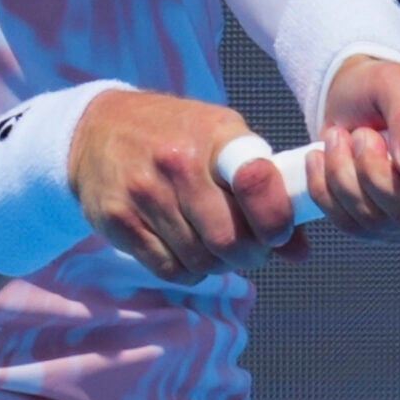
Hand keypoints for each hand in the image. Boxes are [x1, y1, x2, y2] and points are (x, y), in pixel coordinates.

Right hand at [69, 90, 303, 282]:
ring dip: (218, 265)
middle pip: (228, 239)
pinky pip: (169, 269)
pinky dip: (187, 271)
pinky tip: (186, 250)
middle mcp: (178, 162)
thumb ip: (266, 189)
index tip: (278, 234)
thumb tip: (299, 251)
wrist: (99, 129)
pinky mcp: (118, 220)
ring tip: (215, 245)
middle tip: (250, 250)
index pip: (257, 182)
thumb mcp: (223, 142)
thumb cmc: (176, 137)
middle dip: (249, 255)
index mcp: (215, 135)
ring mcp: (144, 192)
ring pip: (200, 261)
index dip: (275, 219)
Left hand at [303, 58, 399, 240]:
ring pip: (376, 221)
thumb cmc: (386, 88)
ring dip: (345, 175)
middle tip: (361, 134)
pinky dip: (326, 188)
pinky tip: (323, 158)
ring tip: (340, 137)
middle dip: (375, 173)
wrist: (352, 100)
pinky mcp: (379, 228)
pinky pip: (348, 223)